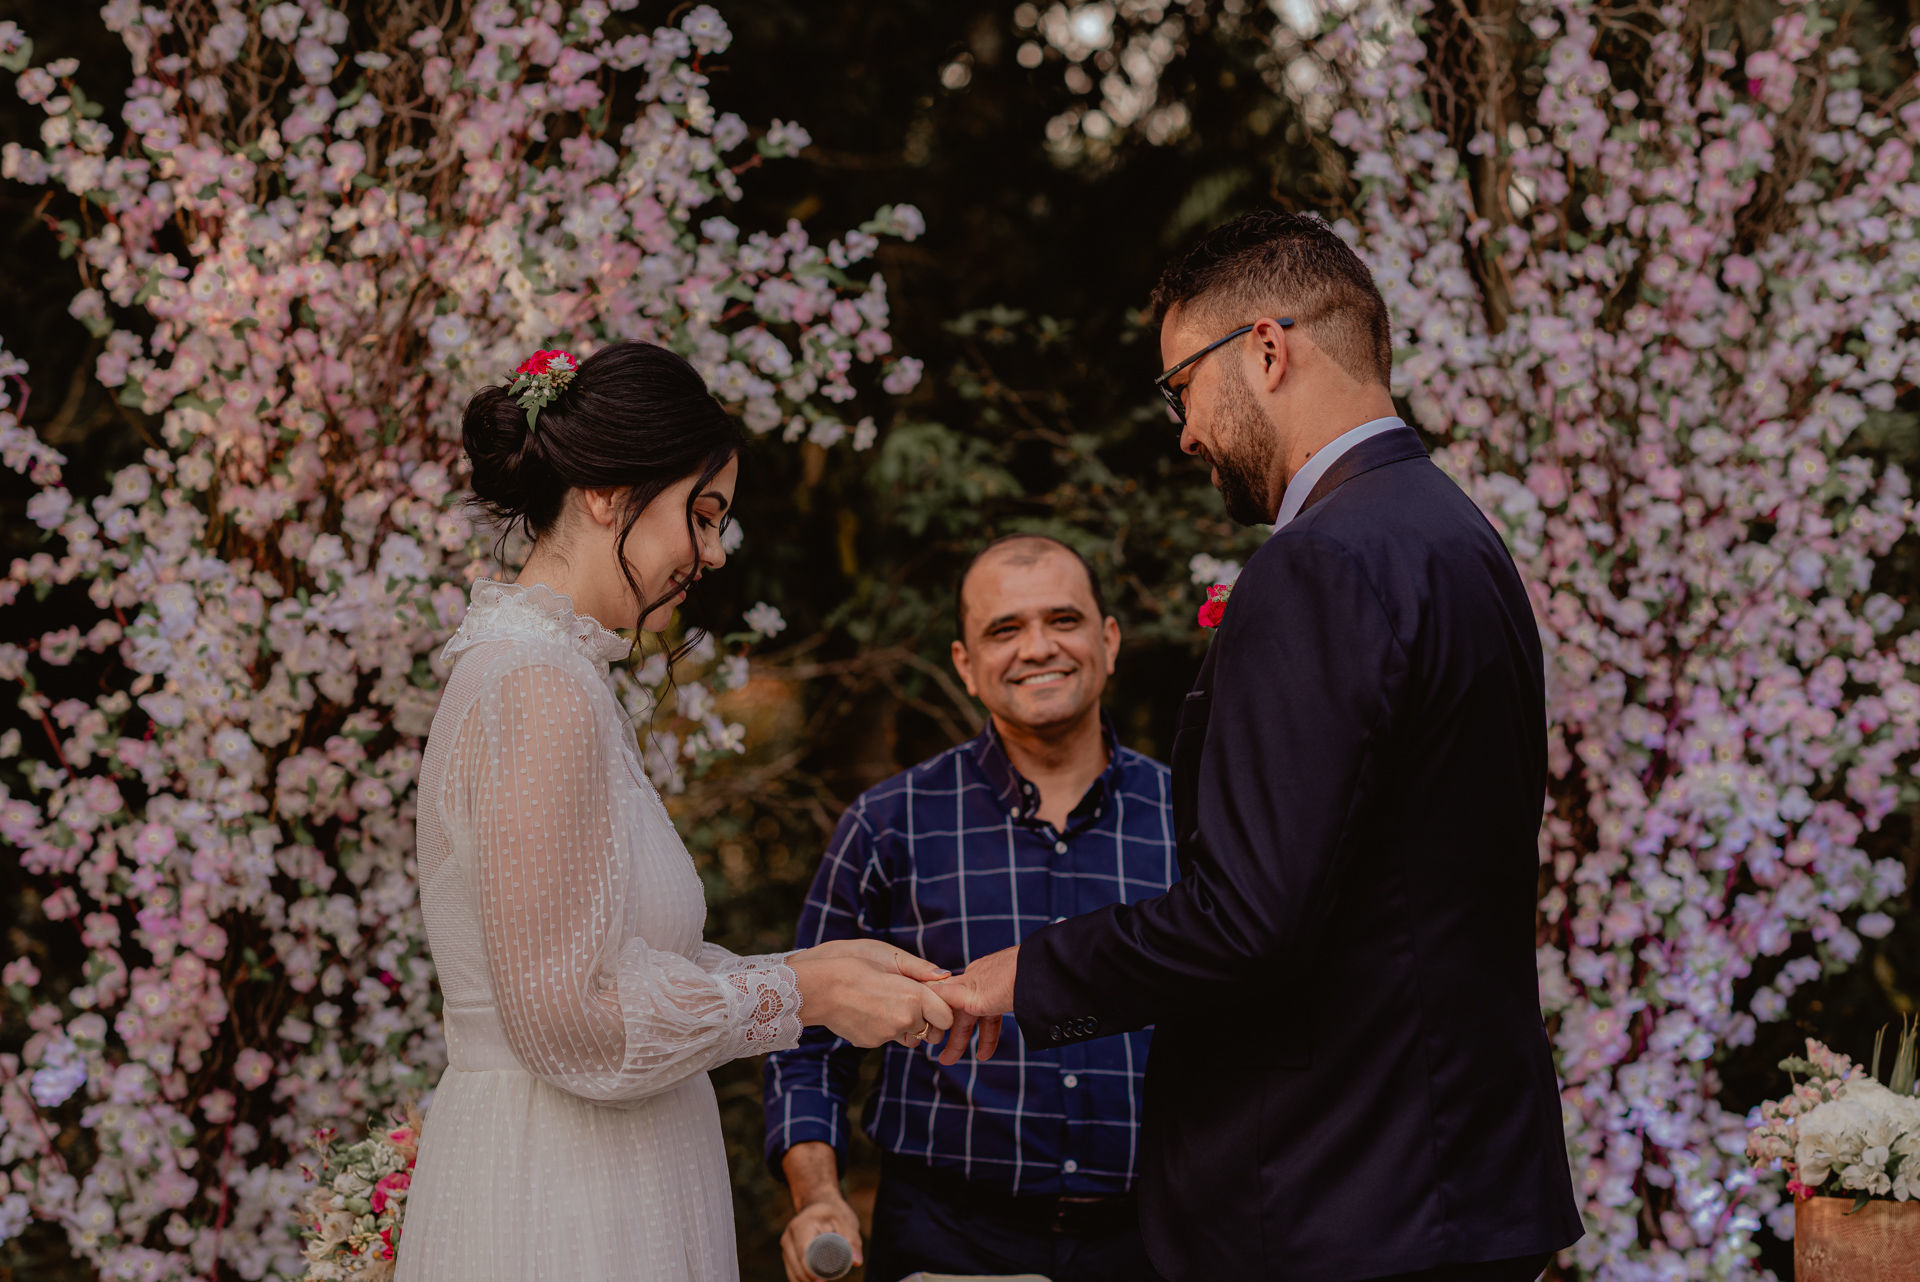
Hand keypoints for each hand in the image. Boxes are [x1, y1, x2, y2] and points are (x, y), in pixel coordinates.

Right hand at [779, 1192, 862, 1281]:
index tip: (822, 1281)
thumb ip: (852, 1241)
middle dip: (810, 1278)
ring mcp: (787, 1245)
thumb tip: (857, 1262)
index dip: (810, 1269)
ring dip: (806, 1280)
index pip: (803, 1252)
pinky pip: (792, 1273)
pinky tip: (814, 1281)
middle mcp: (789, 1235)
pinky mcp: (787, 1254)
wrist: (819, 1204)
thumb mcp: (846, 1222)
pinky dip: (802, 1280)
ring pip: (792, 1272)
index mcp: (802, 1225)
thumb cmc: (834, 1214)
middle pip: (796, 1265)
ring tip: (823, 1281)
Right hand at [789, 941, 954, 1047]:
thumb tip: (945, 976)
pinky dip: (882, 1028)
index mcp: (915, 996)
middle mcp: (906, 1019)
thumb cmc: (854, 966)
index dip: (942, 1010)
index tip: (932, 1001)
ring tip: (885, 1005)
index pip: (947, 1017)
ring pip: (909, 1036)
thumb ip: (920, 971)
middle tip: (910, 1004)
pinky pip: (886, 1038)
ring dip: (905, 1026)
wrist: (820, 988)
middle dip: (926, 1021)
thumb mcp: (889, 960)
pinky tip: (867, 1011)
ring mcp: (889, 1034)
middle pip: (931, 1031)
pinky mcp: (873, 1043)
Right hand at [928, 944, 1018, 1064]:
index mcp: (966, 980)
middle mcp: (977, 980)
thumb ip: (949, 995)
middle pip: (962, 1013)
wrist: (1048, 968)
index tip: (931, 1041)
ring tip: (980, 1057)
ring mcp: (995, 984)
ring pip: (981, 1014)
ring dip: (977, 1037)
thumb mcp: (976, 993)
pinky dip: (992, 1029)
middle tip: (947, 1060)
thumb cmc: (1011, 979)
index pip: (945, 1004)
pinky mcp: (1012, 989)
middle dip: (956, 1038)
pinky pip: (996, 1012)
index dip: (938, 1024)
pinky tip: (993, 1040)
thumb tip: (922, 989)